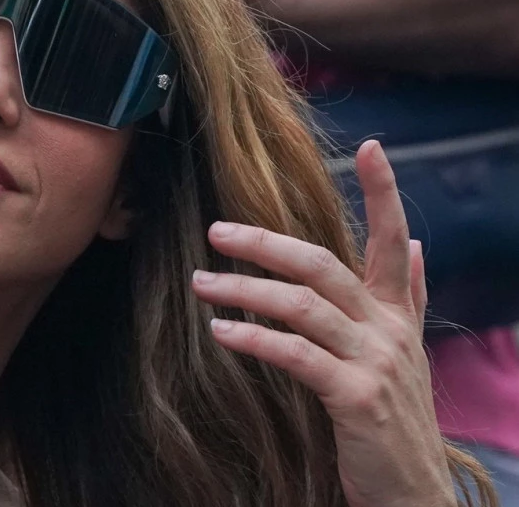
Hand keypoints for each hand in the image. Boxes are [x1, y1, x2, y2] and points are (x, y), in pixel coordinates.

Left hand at [191, 140, 454, 506]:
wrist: (413, 492)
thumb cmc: (393, 417)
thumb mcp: (405, 351)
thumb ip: (408, 296)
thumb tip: (417, 244)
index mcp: (397, 314)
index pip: (394, 241)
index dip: (385, 194)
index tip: (373, 147)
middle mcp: (389, 331)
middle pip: (325, 266)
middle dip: (268, 242)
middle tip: (216, 230)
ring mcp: (375, 363)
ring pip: (305, 306)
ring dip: (245, 289)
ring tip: (201, 282)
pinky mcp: (356, 399)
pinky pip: (297, 356)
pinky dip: (256, 339)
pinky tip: (221, 331)